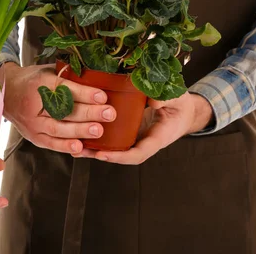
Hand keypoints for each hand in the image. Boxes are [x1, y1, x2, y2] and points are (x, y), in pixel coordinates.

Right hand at [0, 62, 115, 153]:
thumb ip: (68, 75)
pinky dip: (67, 147)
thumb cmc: (33, 81)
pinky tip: (81, 148)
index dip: (85, 93)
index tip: (103, 96)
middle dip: (88, 113)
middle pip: (63, 110)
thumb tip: (98, 77)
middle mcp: (34, 104)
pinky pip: (52, 144)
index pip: (65, 89)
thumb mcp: (48, 71)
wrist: (6, 94)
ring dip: (80, 131)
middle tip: (108, 113)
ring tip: (98, 131)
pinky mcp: (34, 137)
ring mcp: (33, 123)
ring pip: (59, 129)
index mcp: (40, 83)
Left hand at [74, 92, 213, 164]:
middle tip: (79, 151)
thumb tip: (152, 101)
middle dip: (100, 155)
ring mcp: (134, 136)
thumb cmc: (181, 105)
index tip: (103, 155)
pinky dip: (96, 136)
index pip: (139, 153)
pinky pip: (112, 136)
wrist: (183, 109)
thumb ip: (167, 99)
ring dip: (93, 148)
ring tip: (72, 146)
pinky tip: (78, 133)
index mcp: (158, 138)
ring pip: (113, 147)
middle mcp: (143, 141)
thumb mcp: (178, 100)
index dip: (120, 157)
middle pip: (120, 154)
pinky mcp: (128, 130)